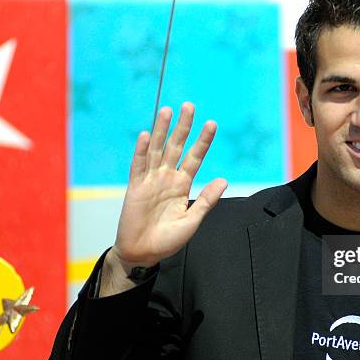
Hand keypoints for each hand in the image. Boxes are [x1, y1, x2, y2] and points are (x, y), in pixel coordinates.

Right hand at [106, 102, 226, 280]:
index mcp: (182, 184)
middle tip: (189, 106)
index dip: (203, 141)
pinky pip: (138, 166)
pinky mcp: (135, 187)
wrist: (144, 253)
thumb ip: (206, 200)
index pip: (194, 157)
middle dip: (183, 127)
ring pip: (157, 150)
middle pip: (176, 146)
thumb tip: (224, 180)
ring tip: (167, 111)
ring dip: (161, 130)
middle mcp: (167, 178)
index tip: (212, 124)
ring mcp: (150, 180)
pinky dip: (142, 150)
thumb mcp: (192, 221)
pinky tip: (147, 135)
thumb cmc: (167, 240)